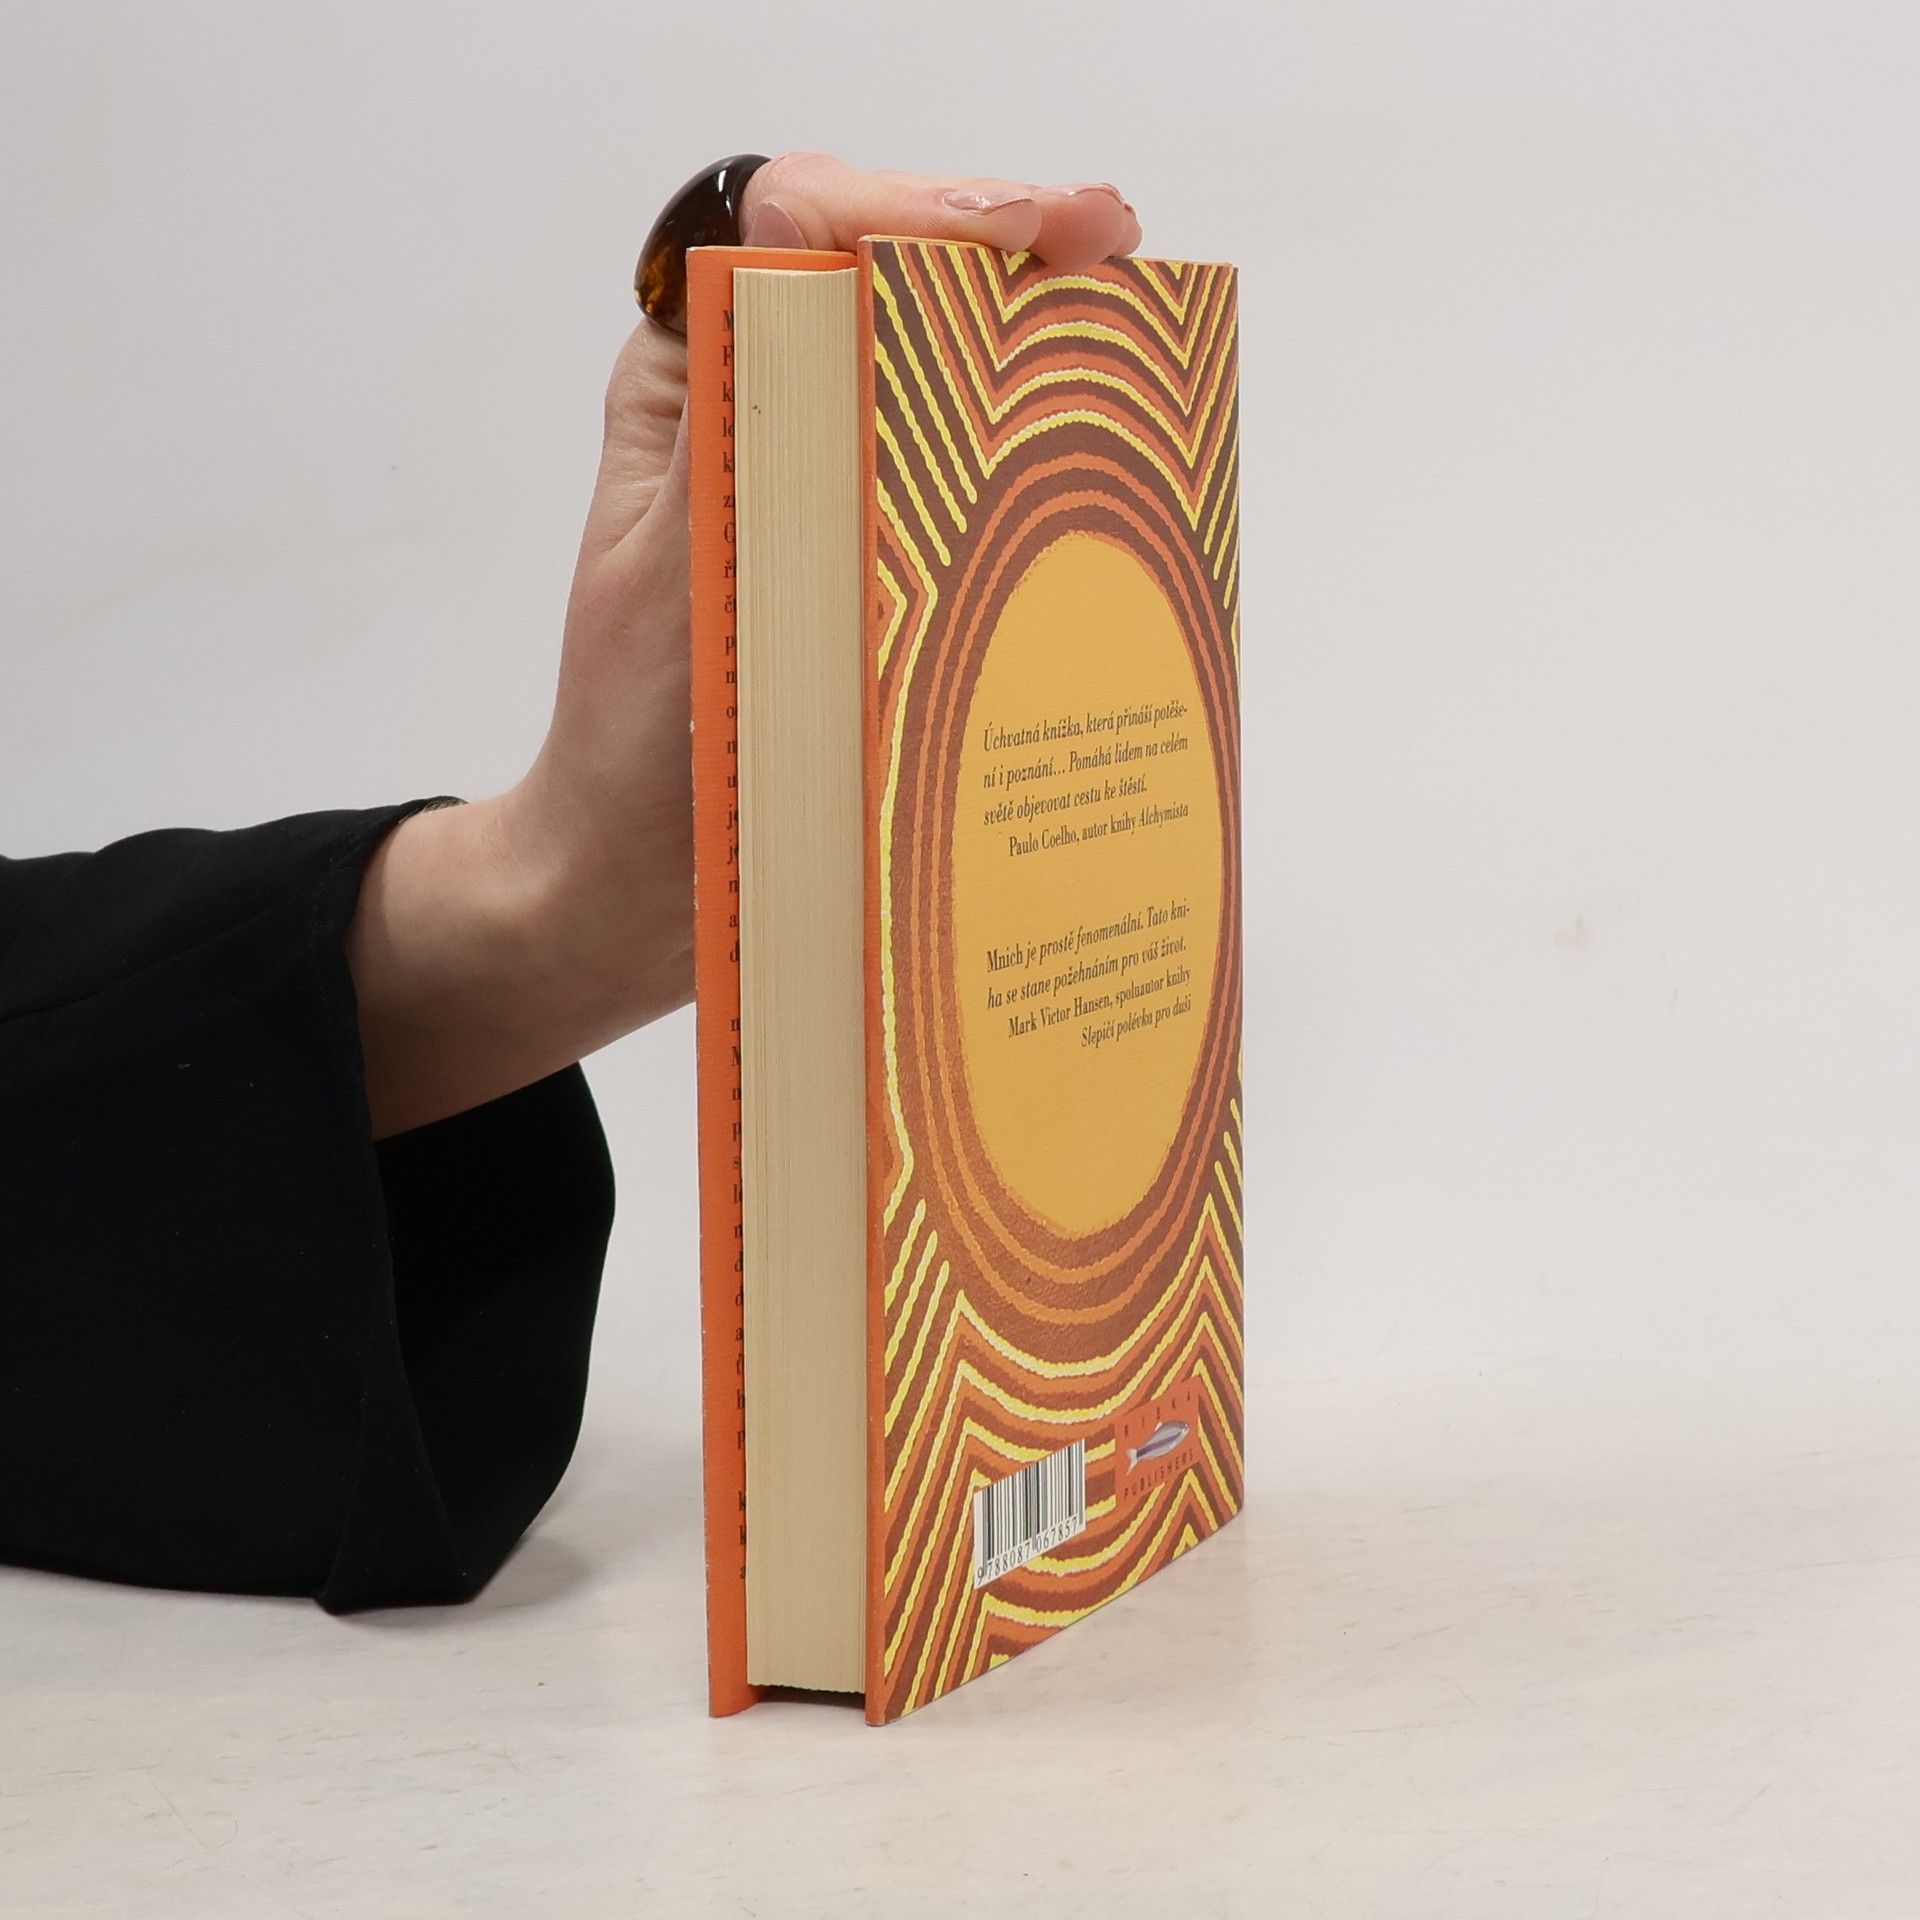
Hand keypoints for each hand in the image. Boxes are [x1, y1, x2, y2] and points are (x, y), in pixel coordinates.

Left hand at [346, 154, 1142, 1137]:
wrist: (634, 885)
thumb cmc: (634, 746)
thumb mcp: (676, 567)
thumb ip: (736, 413)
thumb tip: (818, 250)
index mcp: (703, 380)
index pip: (810, 225)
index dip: (932, 208)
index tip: (1042, 229)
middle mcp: (773, 416)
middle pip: (905, 283)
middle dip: (1015, 260)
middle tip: (1113, 254)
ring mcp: (836, 494)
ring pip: (952, 385)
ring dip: (1044, 361)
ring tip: (1130, 352)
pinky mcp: (885, 574)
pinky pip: (968, 501)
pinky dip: (1041, 480)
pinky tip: (1108, 484)